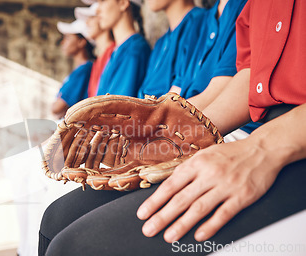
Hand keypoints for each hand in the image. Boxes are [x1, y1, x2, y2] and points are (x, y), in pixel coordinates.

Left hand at [136, 138, 285, 241]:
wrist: (263, 150)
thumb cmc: (230, 153)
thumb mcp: (204, 155)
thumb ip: (186, 170)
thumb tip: (165, 186)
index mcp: (196, 163)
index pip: (170, 185)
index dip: (155, 201)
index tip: (143, 213)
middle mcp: (209, 174)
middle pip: (181, 199)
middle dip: (162, 216)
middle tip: (149, 229)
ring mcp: (226, 186)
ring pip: (199, 208)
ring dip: (182, 224)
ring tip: (169, 236)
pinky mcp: (242, 196)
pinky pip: (223, 214)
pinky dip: (210, 226)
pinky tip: (198, 235)